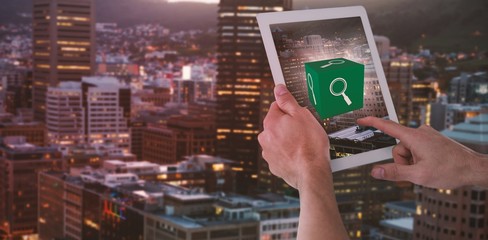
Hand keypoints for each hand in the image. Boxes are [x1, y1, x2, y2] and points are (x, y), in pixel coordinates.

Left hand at [258, 84, 330, 189]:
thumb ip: (288, 101)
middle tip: (304, 131)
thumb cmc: (310, 145)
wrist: (312, 173)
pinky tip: (299, 155)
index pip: (276, 107)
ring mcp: (268, 153)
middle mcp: (265, 137)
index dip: (290, 109)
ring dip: (287, 140)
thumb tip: (279, 89)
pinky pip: (280, 154)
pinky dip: (288, 154)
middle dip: (288, 126)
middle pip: (276, 124)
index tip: (298, 114)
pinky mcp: (273, 165)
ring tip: (303, 145)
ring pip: (278, 140)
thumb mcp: (303, 116)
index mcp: (270, 123)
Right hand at [357, 116, 487, 188]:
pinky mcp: (432, 140)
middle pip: (398, 147)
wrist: (474, 169)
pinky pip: (416, 149)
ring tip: (427, 169)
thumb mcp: (419, 175)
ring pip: (407, 150)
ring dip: (412, 162)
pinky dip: (418, 158)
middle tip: (417, 171)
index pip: (387, 126)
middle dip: (402, 161)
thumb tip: (375, 171)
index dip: (372, 123)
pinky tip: (431, 165)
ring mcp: (427, 135)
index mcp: (414, 137)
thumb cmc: (451, 170)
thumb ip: (394, 173)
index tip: (361, 121)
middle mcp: (420, 132)